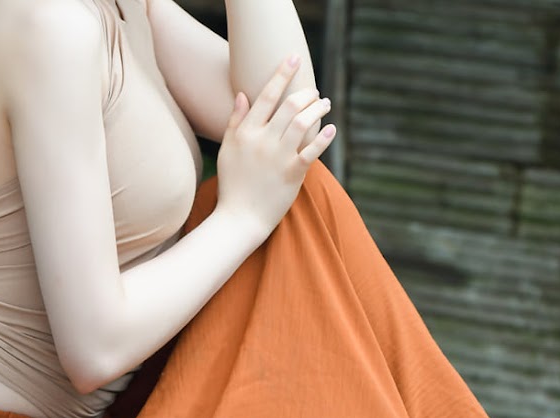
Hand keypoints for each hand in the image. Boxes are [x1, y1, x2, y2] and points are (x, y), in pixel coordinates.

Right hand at [214, 54, 336, 235]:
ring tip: (325, 105)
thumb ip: (235, 121)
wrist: (239, 218)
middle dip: (307, 93)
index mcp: (246, 131)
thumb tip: (243, 94)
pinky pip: (312, 151)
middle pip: (290, 105)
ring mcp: (278, 157)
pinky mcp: (293, 174)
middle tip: (315, 92)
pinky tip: (331, 129)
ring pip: (303, 123)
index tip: (294, 57)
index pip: (266, 95)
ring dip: (318, 109)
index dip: (282, 73)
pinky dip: (323, 138)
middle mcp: (262, 140)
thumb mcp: (228, 149)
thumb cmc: (233, 183)